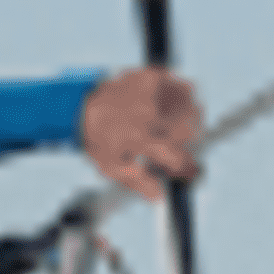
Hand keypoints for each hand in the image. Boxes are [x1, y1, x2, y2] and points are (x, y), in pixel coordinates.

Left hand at [79, 64, 201, 200]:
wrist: (80, 108)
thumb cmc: (98, 141)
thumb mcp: (113, 168)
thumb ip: (139, 183)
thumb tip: (161, 197)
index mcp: (140, 138)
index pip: (178, 157)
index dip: (185, 168)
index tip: (186, 171)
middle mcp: (149, 113)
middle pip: (191, 131)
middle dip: (189, 143)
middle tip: (178, 147)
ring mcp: (153, 92)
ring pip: (193, 107)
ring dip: (191, 120)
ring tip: (176, 128)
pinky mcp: (153, 76)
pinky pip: (184, 86)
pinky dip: (185, 98)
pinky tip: (173, 109)